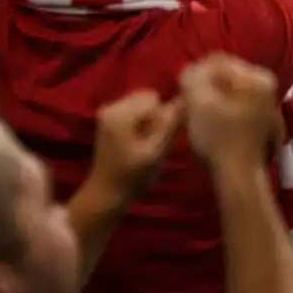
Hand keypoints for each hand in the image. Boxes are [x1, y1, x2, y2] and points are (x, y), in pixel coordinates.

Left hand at [87, 89, 182, 204]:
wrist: (106, 195)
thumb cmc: (132, 177)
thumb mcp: (156, 152)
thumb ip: (170, 123)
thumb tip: (186, 98)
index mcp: (120, 113)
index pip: (155, 98)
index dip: (164, 116)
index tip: (160, 138)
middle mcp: (111, 106)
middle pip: (148, 97)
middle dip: (156, 116)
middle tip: (154, 142)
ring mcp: (108, 112)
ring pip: (144, 103)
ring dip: (150, 119)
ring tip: (147, 143)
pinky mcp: (109, 118)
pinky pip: (136, 110)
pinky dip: (142, 122)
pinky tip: (139, 141)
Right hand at [179, 54, 285, 171]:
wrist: (239, 176)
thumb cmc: (219, 136)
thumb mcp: (198, 101)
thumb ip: (192, 76)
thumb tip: (191, 69)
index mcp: (258, 76)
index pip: (218, 61)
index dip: (195, 74)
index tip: (183, 92)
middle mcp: (269, 87)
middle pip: (226, 76)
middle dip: (204, 86)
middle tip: (187, 103)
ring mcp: (268, 105)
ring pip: (230, 92)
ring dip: (211, 100)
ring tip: (195, 115)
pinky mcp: (262, 122)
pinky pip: (235, 107)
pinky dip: (221, 112)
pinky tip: (209, 126)